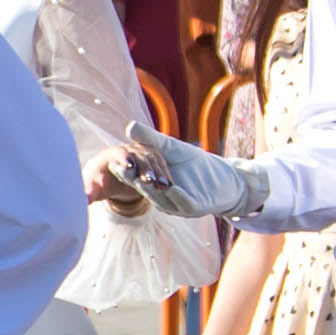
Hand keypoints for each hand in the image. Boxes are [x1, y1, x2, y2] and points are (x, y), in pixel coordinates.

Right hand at [94, 131, 257, 220]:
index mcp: (152, 184)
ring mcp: (177, 205)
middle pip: (145, 188)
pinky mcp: (195, 208)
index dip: (124, 169)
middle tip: (123, 169)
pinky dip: (178, 196)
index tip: (112, 160)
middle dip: (134, 180)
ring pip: (161, 198)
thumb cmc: (194, 163)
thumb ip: (151, 139)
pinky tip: (172, 187)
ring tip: (146, 179)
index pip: (134, 176)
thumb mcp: (170, 148)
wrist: (223, 178)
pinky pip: (184, 203)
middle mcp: (160, 198)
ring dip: (153, 190)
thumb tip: (129, 126)